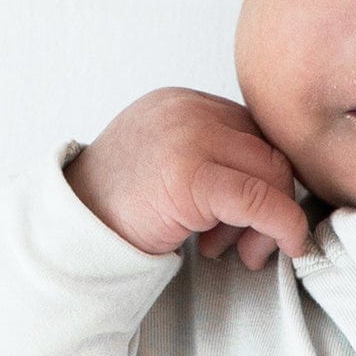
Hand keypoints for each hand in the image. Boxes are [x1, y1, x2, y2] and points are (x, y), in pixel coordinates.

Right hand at [66, 89, 313, 269]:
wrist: (71, 232)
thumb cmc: (117, 209)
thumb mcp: (167, 164)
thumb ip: (211, 157)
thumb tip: (271, 181)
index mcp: (182, 103)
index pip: (254, 133)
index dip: (264, 182)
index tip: (253, 221)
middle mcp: (188, 110)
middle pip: (268, 150)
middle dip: (274, 202)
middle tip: (250, 245)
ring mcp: (189, 137)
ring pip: (272, 172)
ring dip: (273, 221)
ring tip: (239, 252)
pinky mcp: (192, 176)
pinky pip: (261, 199)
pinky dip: (283, 225)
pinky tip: (284, 246)